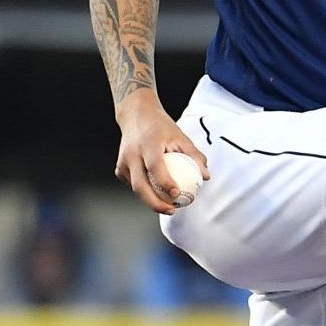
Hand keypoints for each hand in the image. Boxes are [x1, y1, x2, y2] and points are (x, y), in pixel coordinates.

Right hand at [113, 94, 209, 215]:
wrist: (135, 116)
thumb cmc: (160, 127)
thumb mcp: (180, 136)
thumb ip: (194, 155)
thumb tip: (205, 176)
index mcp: (147, 144)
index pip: (155, 167)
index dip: (165, 182)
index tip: (177, 194)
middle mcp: (132, 154)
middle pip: (140, 185)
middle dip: (155, 203)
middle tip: (171, 210)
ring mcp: (123, 162)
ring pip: (136, 189)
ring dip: (151, 200)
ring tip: (167, 206)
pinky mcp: (119, 169)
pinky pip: (133, 185)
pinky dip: (145, 191)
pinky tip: (157, 194)